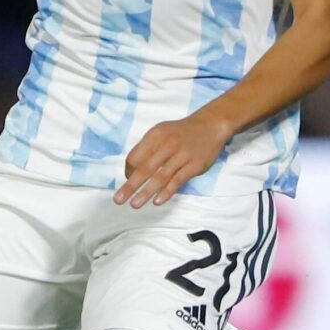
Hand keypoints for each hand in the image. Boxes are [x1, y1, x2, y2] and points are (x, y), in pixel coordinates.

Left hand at [118, 112, 235, 207]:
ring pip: (160, 177)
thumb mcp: (162, 132)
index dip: (128, 171)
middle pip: (145, 169)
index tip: (127, 181)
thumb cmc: (181, 132)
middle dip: (130, 186)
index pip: (135, 157)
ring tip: (135, 204)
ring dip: (146, 192)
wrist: (211, 125)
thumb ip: (148, 148)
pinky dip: (167, 192)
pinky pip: (178, 180)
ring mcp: (182, 155)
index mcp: (155, 136)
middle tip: (118, 200)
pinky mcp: (194, 165)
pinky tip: (158, 201)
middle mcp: (167, 144)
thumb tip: (133, 172)